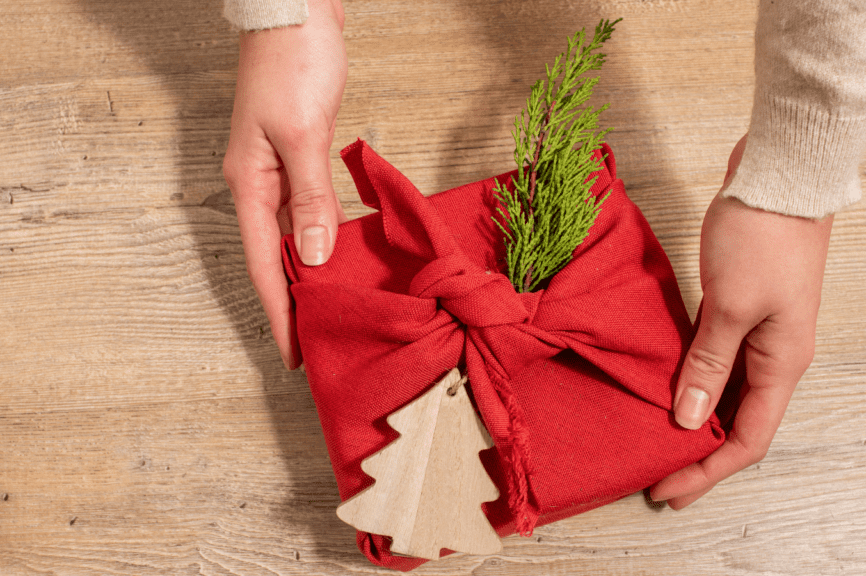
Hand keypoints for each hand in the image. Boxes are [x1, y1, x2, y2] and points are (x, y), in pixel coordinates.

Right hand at [223, 0, 347, 368]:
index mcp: (250, 184)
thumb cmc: (293, 65)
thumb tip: (312, 257)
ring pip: (295, 237)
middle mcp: (260, 185)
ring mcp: (280, 172)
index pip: (264, 264)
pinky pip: (311, 211)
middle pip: (276, 258)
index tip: (293, 352)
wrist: (296, 14)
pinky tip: (342, 255)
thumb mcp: (302, 134)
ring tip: (334, 311)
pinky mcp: (301, 158)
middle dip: (295, 302)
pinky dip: (325, 237)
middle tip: (319, 343)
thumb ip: (310, 198)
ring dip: (312, 273)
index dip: (280, 311)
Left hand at [650, 136, 832, 508]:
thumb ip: (709, 365)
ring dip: (695, 419)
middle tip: (657, 476)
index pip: (747, 439)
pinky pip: (718, 361)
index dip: (707, 471)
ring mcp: (760, 332)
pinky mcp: (742, 309)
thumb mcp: (731, 306)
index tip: (666, 490)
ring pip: (727, 394)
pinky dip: (694, 380)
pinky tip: (666, 388)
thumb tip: (687, 420)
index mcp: (782, 363)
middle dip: (699, 455)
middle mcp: (776, 356)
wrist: (783, 173)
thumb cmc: (763, 235)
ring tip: (657, 441)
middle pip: (738, 423)